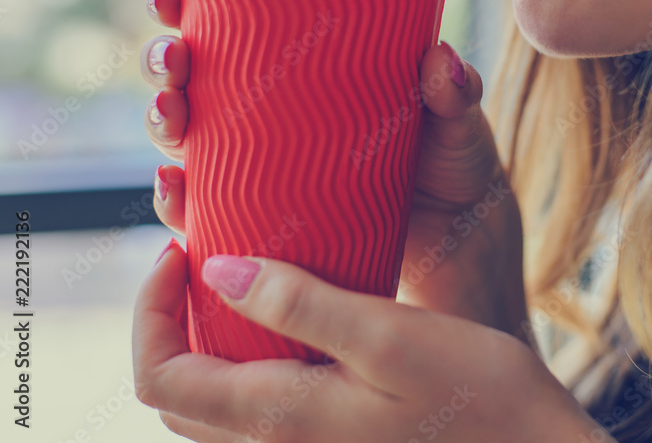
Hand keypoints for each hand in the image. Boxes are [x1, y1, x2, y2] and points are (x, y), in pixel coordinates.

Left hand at [133, 241, 606, 441]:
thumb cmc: (478, 393)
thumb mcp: (389, 335)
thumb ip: (300, 305)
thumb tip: (217, 271)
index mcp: (279, 416)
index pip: (161, 376)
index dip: (148, 311)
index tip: (179, 252)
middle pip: (176, 395)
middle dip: (167, 325)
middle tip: (199, 261)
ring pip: (214, 406)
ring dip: (204, 345)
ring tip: (238, 284)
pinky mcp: (332, 442)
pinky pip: (257, 409)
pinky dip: (245, 364)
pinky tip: (291, 323)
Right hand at [141, 0, 528, 341]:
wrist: (461, 236)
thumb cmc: (453, 160)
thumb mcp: (456, 118)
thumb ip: (454, 91)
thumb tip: (441, 60)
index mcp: (308, 70)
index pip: (233, 26)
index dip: (187, 6)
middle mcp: (273, 114)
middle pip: (193, 78)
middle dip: (165, 64)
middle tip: (174, 62)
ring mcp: (263, 167)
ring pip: (186, 139)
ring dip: (162, 124)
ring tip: (173, 117)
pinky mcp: (264, 219)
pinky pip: (205, 211)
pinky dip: (179, 202)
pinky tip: (175, 190)